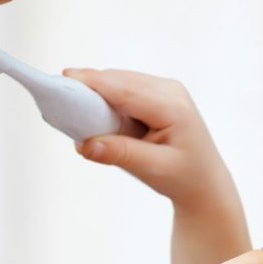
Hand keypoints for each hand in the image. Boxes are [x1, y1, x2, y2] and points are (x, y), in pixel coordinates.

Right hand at [62, 69, 237, 214]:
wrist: (205, 183)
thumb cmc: (184, 177)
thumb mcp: (153, 169)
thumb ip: (120, 154)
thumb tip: (85, 144)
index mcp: (172, 106)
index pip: (124, 89)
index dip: (93, 83)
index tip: (63, 79)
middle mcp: (169, 91)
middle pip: (119, 80)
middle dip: (88, 87)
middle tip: (57, 97)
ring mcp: (164, 90)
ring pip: (119, 82)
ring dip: (96, 94)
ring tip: (71, 108)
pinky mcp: (156, 95)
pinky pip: (124, 89)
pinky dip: (106, 99)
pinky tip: (92, 113)